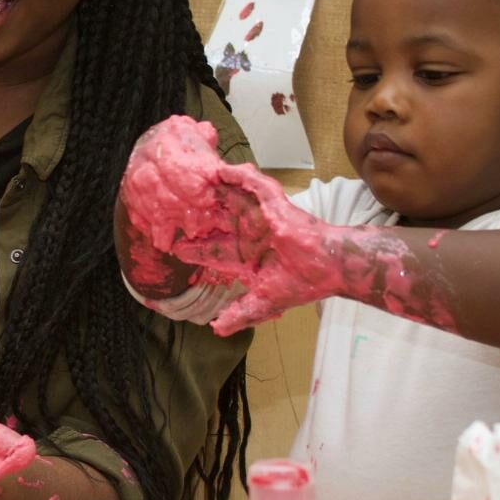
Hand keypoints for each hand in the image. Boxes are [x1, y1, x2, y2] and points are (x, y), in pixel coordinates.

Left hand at [117, 116, 346, 332]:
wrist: (328, 268)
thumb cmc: (302, 283)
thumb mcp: (263, 303)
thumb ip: (240, 315)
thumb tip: (215, 329)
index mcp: (247, 255)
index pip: (213, 251)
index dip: (194, 249)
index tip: (173, 249)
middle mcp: (251, 234)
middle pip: (216, 222)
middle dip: (196, 217)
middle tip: (171, 209)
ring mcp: (261, 217)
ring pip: (231, 199)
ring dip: (213, 191)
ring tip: (190, 180)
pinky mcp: (273, 203)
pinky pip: (254, 184)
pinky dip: (238, 176)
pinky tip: (220, 170)